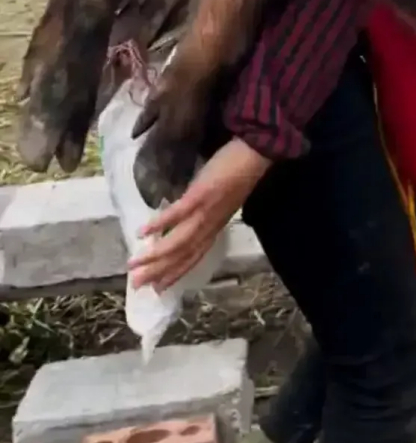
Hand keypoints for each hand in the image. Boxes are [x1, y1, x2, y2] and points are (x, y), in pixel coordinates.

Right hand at [128, 138, 269, 292]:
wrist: (256, 153)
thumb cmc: (237, 172)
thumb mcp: (220, 199)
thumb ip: (204, 212)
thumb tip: (184, 217)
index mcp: (214, 227)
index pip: (193, 256)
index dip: (175, 273)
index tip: (157, 288)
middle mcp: (209, 226)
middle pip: (182, 255)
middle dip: (159, 272)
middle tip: (136, 285)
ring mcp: (205, 212)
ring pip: (178, 241)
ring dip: (155, 256)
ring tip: (133, 264)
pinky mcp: (200, 196)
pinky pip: (177, 214)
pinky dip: (159, 224)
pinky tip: (142, 233)